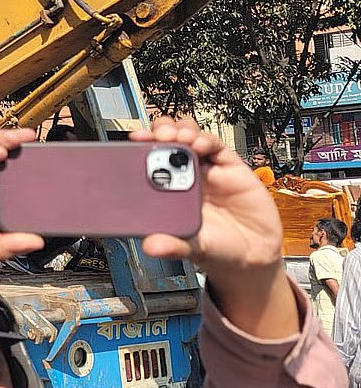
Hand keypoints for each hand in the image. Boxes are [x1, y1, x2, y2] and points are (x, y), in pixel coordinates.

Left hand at [132, 117, 282, 281]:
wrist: (254, 256)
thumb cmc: (217, 249)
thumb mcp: (191, 249)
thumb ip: (173, 246)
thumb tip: (151, 246)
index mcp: (168, 192)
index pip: (149, 161)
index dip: (141, 148)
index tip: (133, 143)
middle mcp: (186, 177)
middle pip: (168, 141)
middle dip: (159, 132)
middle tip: (155, 137)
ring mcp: (208, 170)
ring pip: (190, 137)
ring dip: (180, 131)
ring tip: (176, 137)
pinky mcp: (231, 168)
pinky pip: (216, 147)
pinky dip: (206, 140)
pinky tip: (199, 144)